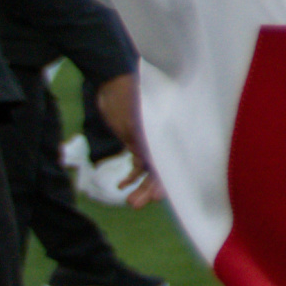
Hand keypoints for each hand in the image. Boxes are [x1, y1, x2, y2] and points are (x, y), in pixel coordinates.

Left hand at [89, 74, 162, 205]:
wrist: (111, 81)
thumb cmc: (126, 97)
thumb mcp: (134, 121)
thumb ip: (143, 141)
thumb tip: (150, 165)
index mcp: (168, 133)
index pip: (174, 162)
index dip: (166, 181)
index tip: (158, 198)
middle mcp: (163, 139)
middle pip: (162, 170)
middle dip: (150, 189)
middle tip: (134, 204)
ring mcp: (151, 140)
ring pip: (150, 170)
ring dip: (141, 186)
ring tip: (129, 201)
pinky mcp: (138, 140)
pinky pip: (139, 163)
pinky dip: (132, 175)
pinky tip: (122, 184)